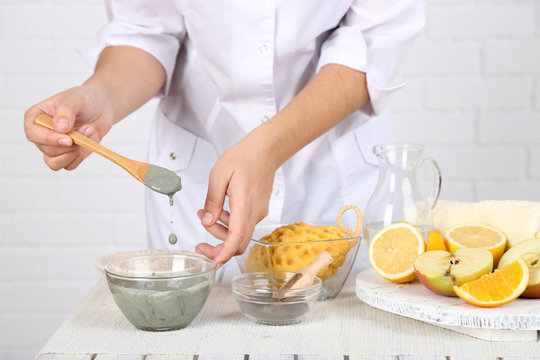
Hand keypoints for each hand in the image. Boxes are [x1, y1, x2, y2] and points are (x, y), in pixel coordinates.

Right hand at [24, 85, 113, 170]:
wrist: (102, 106)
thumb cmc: (84, 99)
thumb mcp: (75, 99)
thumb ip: (65, 112)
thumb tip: (59, 128)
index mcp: (35, 117)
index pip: (32, 133)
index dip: (48, 139)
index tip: (67, 139)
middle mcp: (41, 134)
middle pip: (47, 150)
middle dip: (70, 144)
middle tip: (87, 128)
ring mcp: (54, 146)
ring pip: (55, 163)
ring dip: (74, 152)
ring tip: (88, 133)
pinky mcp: (67, 154)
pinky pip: (69, 166)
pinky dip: (80, 157)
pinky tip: (88, 143)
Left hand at [195, 131, 278, 265]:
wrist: (265, 150)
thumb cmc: (243, 157)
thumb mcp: (219, 174)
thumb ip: (212, 200)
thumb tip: (206, 221)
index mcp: (244, 203)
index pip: (237, 237)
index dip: (225, 253)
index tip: (213, 263)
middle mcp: (254, 212)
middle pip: (238, 243)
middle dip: (218, 248)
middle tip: (200, 244)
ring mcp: (258, 213)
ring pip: (239, 235)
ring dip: (220, 232)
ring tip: (203, 214)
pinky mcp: (257, 211)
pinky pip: (242, 225)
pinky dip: (228, 224)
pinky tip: (218, 210)